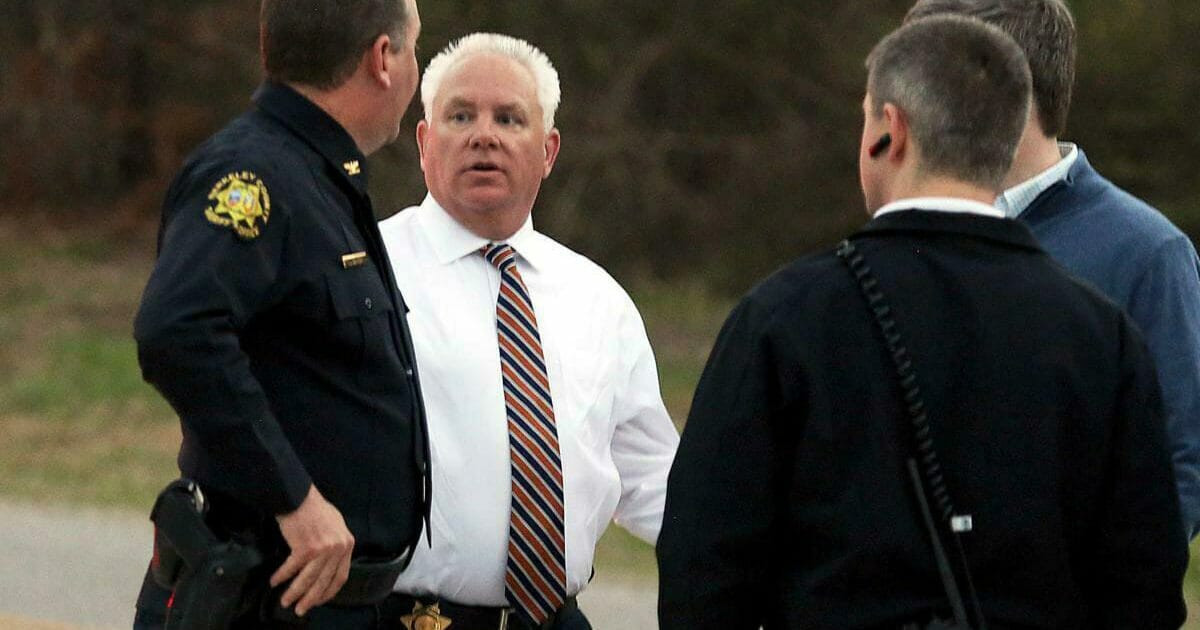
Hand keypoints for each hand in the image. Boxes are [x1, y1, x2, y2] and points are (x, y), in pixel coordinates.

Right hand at [269, 485, 353, 616]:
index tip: (319, 600)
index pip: (341, 576)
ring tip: (286, 601)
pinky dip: (282, 576)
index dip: (329, 591)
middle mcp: (338, 548)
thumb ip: (335, 545)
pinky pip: (292, 569)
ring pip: (308, 579)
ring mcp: (323, 549)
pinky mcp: (305, 548)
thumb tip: (329, 564)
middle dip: (311, 599)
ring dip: (295, 593)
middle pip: (324, 581)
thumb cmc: (315, 509)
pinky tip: (275, 581)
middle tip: (301, 610)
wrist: (299, 496)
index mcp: (347, 544)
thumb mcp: (335, 526)